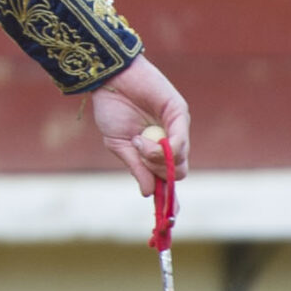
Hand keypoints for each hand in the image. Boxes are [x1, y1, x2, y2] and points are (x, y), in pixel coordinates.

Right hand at [90, 55, 189, 195]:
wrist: (110, 79)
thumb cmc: (112, 109)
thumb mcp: (119, 145)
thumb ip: (136, 167)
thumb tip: (148, 193)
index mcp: (156, 149)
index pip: (169, 176)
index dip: (168, 193)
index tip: (166, 210)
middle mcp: (170, 140)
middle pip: (177, 172)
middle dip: (158, 173)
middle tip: (139, 157)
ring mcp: (177, 127)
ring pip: (178, 160)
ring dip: (156, 159)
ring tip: (137, 143)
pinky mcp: (180, 113)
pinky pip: (180, 142)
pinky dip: (165, 149)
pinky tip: (147, 141)